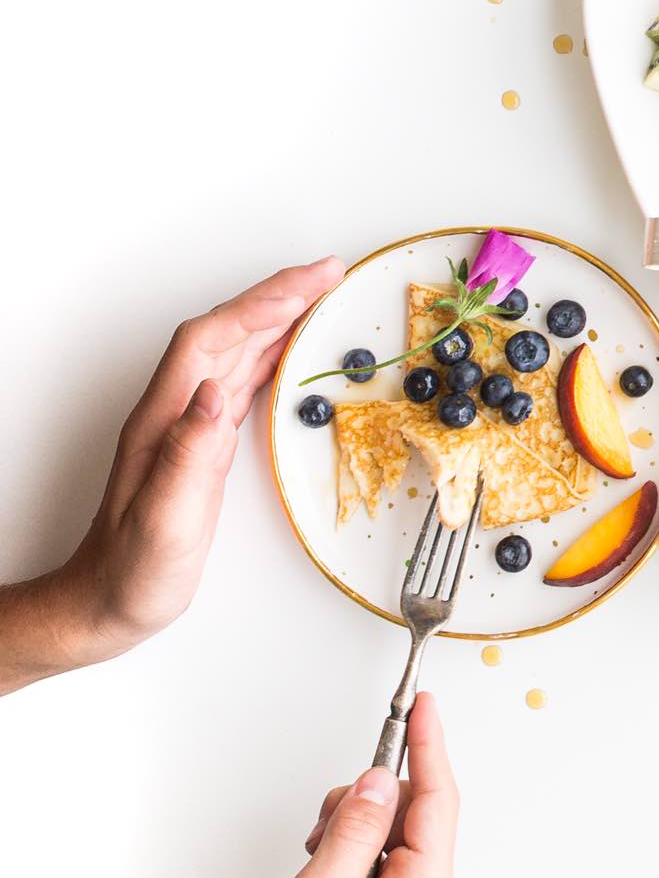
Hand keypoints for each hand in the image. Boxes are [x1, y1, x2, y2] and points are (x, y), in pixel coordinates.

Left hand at [0, 257, 339, 692]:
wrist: (106, 603)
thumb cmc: (133, 571)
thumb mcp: (163, 519)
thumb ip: (185, 454)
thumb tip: (212, 391)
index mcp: (164, 421)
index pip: (213, 340)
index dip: (261, 304)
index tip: (311, 282)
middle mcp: (175, 413)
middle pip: (227, 332)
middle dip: (279, 296)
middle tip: (332, 274)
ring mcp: (188, 427)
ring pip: (236, 351)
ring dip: (279, 318)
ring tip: (323, 297)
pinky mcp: (203, 445)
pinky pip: (243, 381)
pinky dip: (273, 355)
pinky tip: (293, 353)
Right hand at [241, 692, 461, 877]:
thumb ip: (352, 833)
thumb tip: (378, 779)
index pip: (436, 800)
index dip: (429, 745)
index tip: (425, 704)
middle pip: (414, 811)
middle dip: (365, 803)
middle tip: (320, 833)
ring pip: (392, 831)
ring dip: (350, 831)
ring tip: (314, 871)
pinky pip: (381, 858)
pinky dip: (349, 853)